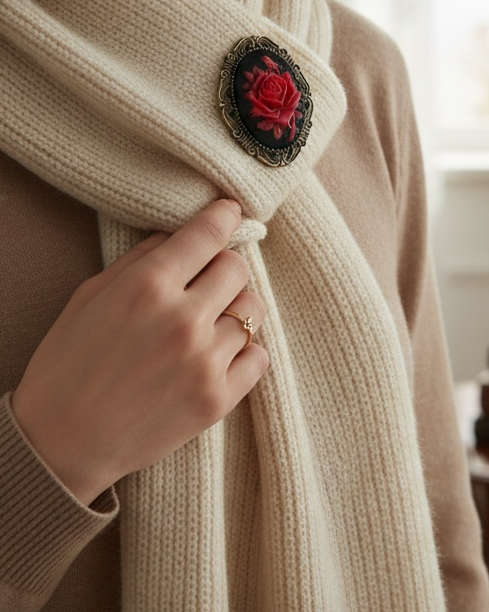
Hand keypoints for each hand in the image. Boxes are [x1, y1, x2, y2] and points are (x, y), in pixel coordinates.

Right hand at [11, 199, 268, 505]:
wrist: (60, 445)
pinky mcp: (218, 399)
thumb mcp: (90, 297)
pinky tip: (219, 354)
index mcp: (147, 287)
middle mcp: (182, 319)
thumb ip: (139, 260)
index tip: (230, 211)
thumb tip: (178, 233)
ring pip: (253, 310)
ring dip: (236, 309)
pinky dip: (245, 351)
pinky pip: (260, 356)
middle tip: (207, 280)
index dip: (224, 215)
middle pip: (237, 268)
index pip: (207, 234)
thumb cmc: (68, 365)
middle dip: (223, 267)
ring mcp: (205, 361)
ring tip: (211, 321)